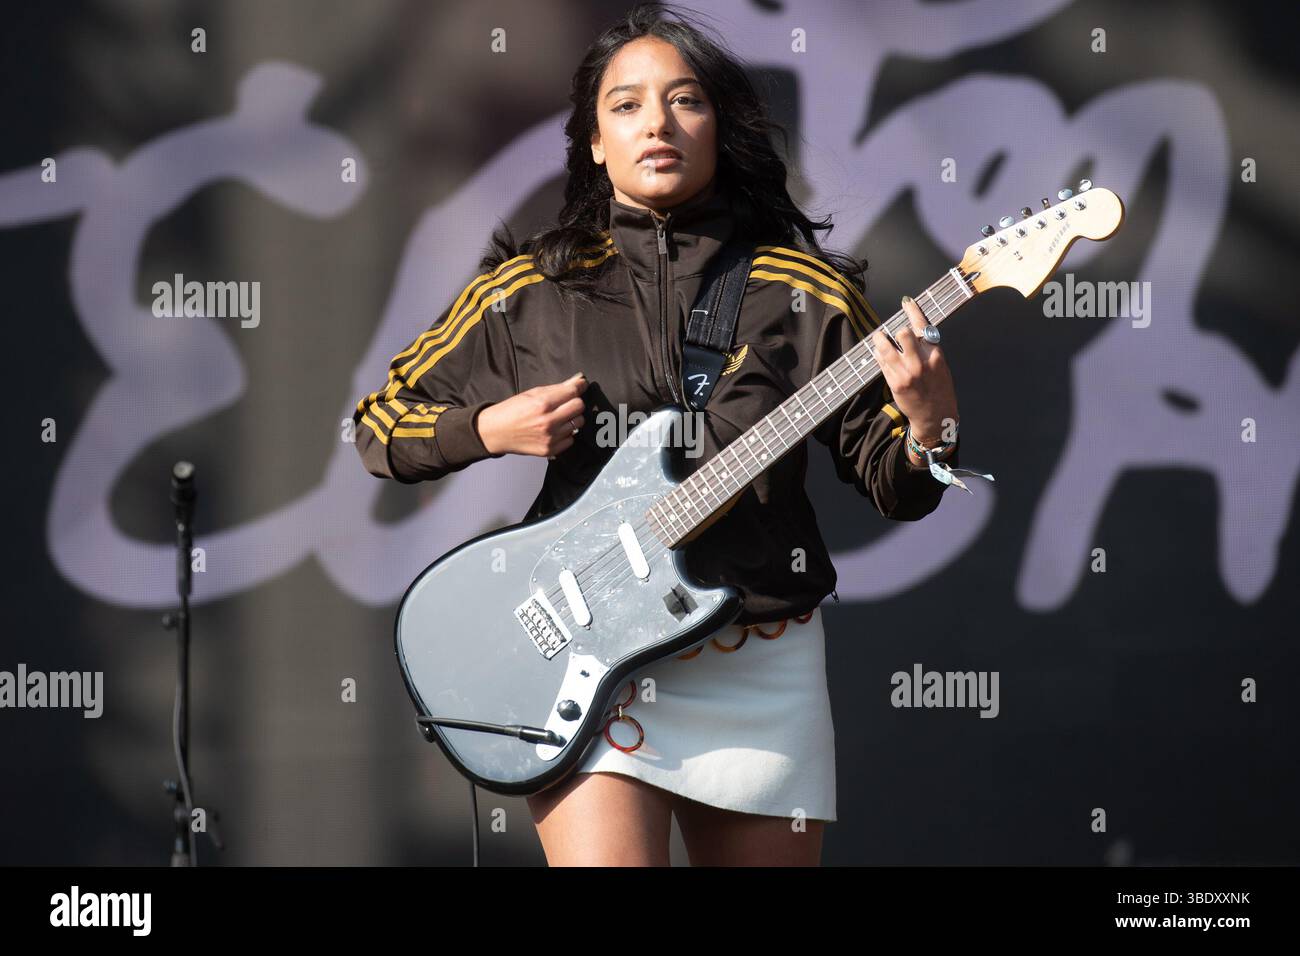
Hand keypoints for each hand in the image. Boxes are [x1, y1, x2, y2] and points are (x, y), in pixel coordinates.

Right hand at [476, 372, 587, 458]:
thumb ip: (556, 388)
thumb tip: (577, 381)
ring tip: (558, 417)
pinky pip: (571, 439)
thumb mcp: (531, 393)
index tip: (580, 385)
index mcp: (542, 404)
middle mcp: (548, 421)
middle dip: (575, 402)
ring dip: (571, 418)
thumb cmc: (511, 411)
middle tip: (566, 402)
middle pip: (579, 407)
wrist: (495, 432)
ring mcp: (550, 437)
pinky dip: (566, 433)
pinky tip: (554, 430)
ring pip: (578, 423)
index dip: (579, 386)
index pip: (573, 392)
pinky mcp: (550, 450)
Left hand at [868, 295, 958, 448]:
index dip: (913, 311)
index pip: (923, 327)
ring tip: (878, 339)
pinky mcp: (895, 383)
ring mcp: (907, 373)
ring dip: (880, 340)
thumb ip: (928, 350)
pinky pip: (881, 363)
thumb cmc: (939, 390)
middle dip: (895, 330)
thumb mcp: (940, 366)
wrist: (936, 415)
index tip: (906, 302)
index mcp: (935, 354)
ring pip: (886, 347)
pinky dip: (878, 355)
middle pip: (903, 333)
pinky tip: (878, 354)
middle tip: (890, 333)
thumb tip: (912, 333)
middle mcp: (921, 362)